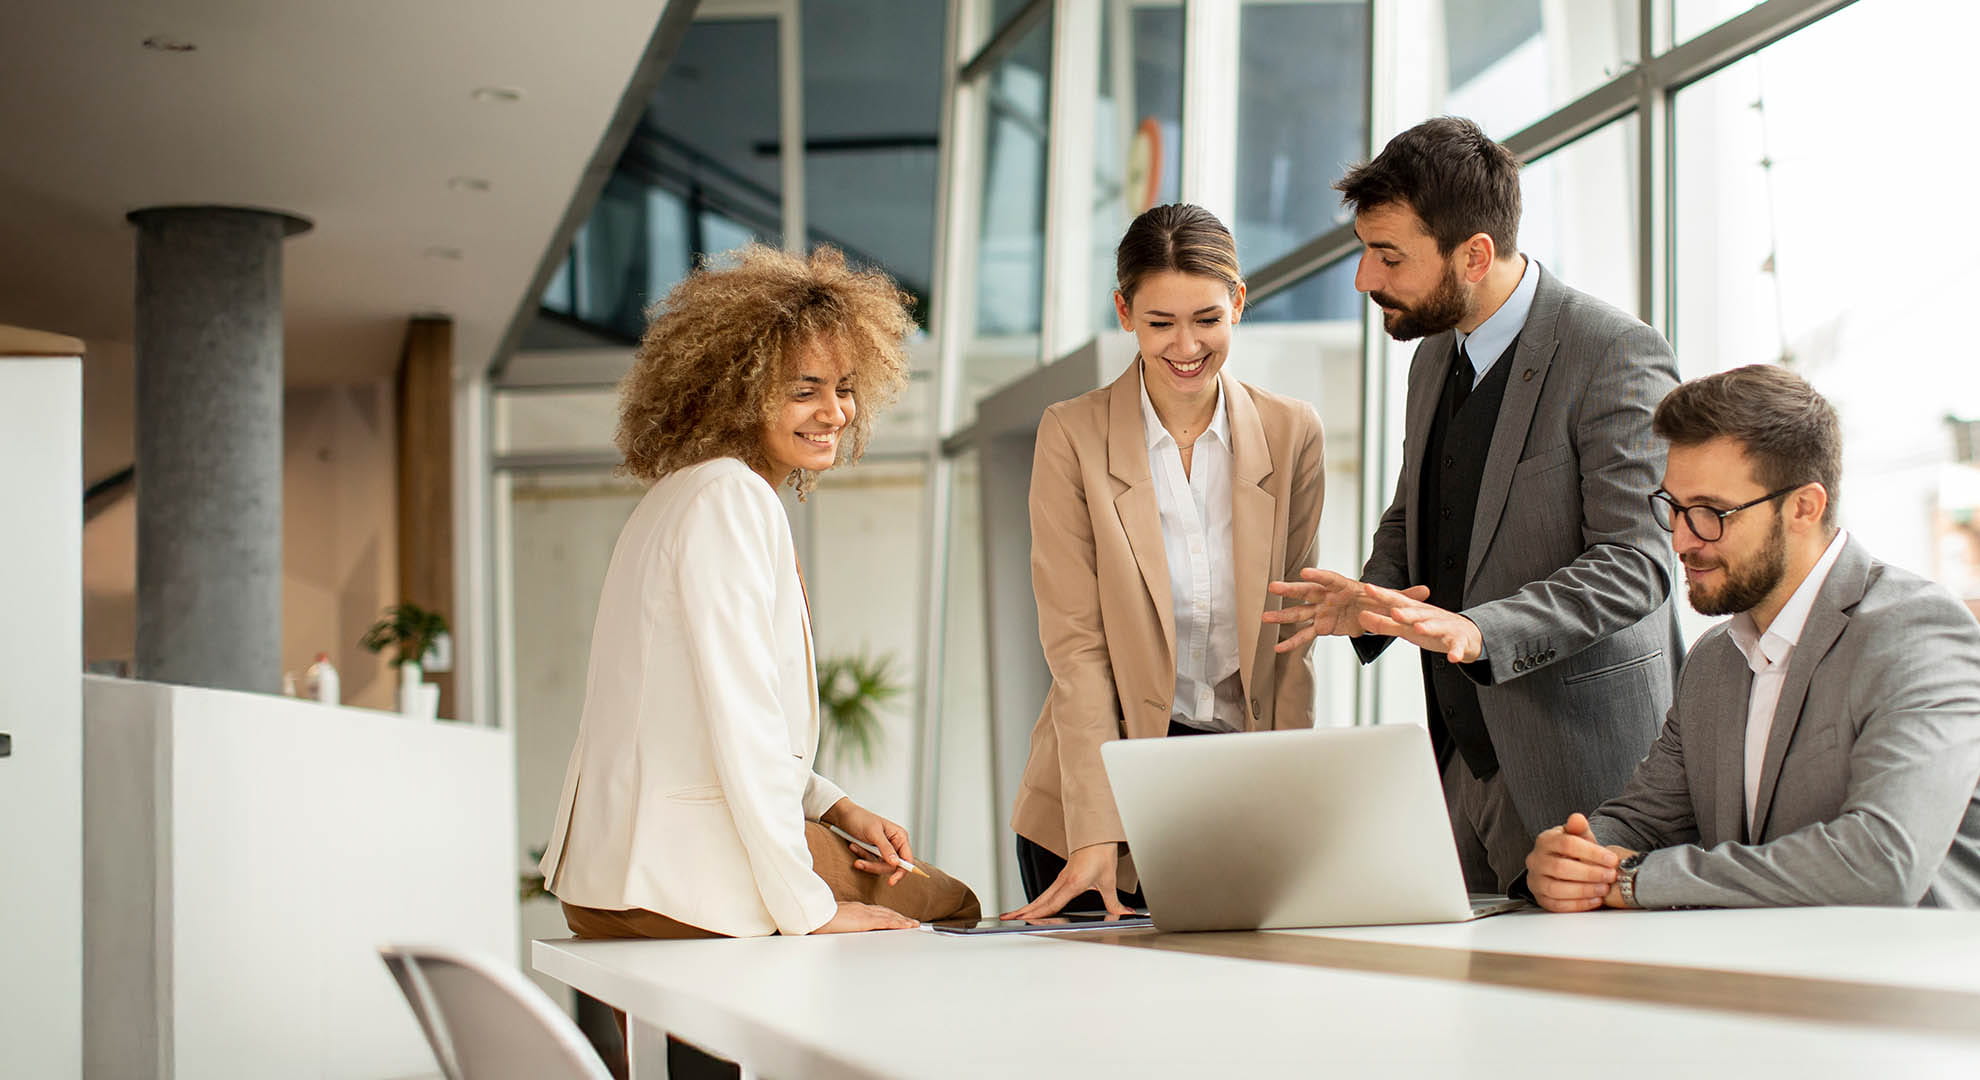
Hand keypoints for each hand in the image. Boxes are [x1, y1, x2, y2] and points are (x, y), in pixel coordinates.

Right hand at [812, 901, 916, 933]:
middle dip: (899, 917)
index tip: (896, 918)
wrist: (814, 917)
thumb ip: (841, 924)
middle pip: (886, 912)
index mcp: (854, 909)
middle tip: (911, 922)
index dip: (888, 914)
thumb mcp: (832, 922)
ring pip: (889, 916)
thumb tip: (843, 929)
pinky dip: (899, 923)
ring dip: (902, 920)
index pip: (876, 911)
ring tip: (913, 925)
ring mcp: (864, 914)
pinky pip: (887, 922)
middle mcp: (862, 909)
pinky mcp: (865, 921)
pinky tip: (907, 926)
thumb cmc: (819, 920)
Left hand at [823, 798, 914, 885]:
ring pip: (879, 866)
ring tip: (854, 847)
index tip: (891, 882)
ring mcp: (884, 850)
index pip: (907, 859)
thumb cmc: (860, 818)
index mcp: (900, 837)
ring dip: (865, 859)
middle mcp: (895, 844)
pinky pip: (870, 862)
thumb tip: (896, 863)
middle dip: (874, 865)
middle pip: (892, 866)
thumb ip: (886, 848)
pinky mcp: (874, 853)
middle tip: (860, 863)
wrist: (844, 816)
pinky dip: (861, 856)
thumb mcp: (873, 832)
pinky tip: (854, 846)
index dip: (901, 872)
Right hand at [1000, 842, 1133, 919]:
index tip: (1025, 920)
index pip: (1053, 903)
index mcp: (1073, 883)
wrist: (1097, 835)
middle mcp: (1063, 881)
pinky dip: (1037, 901)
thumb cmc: (1101, 853)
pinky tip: (1034, 907)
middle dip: (1023, 911)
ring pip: (1041, 897)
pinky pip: (1046, 892)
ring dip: (1027, 907)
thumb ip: (1114, 901)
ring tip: (1014, 915)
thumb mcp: (1109, 880)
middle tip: (1007, 918)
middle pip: (1040, 901)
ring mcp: (1061, 879)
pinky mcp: (1063, 877)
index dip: (1039, 914)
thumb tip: (1123, 913)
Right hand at [1267, 569, 1430, 652]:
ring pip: (1300, 613)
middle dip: (1291, 590)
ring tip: (1264, 617)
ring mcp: (1321, 611)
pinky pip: (1305, 635)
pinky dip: (1292, 642)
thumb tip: (1426, 591)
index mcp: (1344, 587)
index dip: (1319, 575)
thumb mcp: (1392, 601)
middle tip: (1273, 587)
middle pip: (1307, 592)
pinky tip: (1278, 648)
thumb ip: (1405, 597)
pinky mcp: (1321, 626)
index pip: (1330, 579)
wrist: (1369, 612)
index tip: (1305, 572)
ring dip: (1282, 615)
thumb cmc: (1377, 601)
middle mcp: (1329, 596)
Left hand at [1355, 582, 1482, 663]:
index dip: (1383, 595)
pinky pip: (1457, 647)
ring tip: (1419, 628)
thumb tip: (1361, 618)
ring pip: (1437, 626)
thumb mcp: (1406, 627)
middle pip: (1417, 613)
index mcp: (1416, 611)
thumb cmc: (1432, 629)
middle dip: (1405, 612)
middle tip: (1393, 611)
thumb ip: (1384, 624)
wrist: (1468, 635)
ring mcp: (1446, 628)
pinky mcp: (1459, 641)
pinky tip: (1453, 658)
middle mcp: (1430, 616)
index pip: (1397, 601)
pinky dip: (1456, 651)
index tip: (1367, 588)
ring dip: (1428, 627)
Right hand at [1526, 813, 1634, 911]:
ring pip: (1556, 889)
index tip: (1612, 860)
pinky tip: (1595, 900)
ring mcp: (1535, 881)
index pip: (1566, 844)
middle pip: (1560, 868)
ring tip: (1604, 888)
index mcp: (1545, 841)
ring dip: (1584, 890)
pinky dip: (1578, 904)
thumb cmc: (1572, 852)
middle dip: (1590, 873)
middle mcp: (1535, 860)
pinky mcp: (1541, 899)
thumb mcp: (1578, 837)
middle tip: (1610, 876)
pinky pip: (1557, 906)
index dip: (1592, 853)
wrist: (1563, 866)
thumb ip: (1579, 828)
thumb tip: (1577, 818)